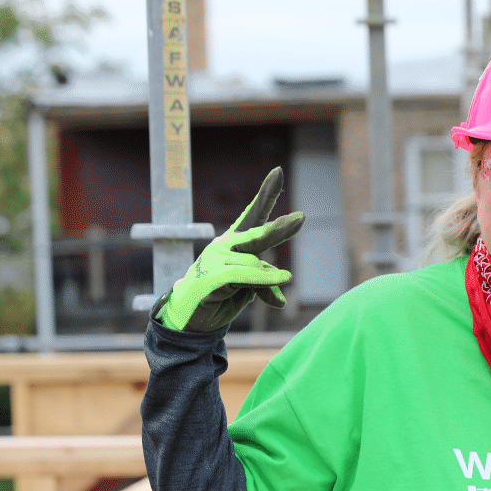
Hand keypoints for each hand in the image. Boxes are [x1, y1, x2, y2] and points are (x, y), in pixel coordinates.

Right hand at [157, 168, 304, 331]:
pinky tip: (283, 279)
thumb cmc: (221, 297)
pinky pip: (246, 275)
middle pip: (257, 233)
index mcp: (236, 242)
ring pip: (255, 263)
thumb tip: (281, 287)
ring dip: (268, 281)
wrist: (189, 318)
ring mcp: (216, 258)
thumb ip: (265, 281)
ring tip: (272, 295)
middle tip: (301, 218)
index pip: (253, 215)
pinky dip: (265, 279)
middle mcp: (226, 244)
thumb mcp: (250, 288)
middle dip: (279, 229)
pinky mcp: (212, 275)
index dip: (266, 194)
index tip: (278, 172)